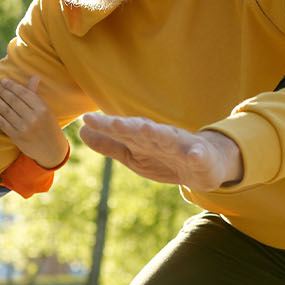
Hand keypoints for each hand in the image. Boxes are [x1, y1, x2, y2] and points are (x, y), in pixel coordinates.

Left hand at [0, 75, 68, 167]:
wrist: (51, 150)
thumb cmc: (48, 126)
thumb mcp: (46, 110)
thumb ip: (36, 94)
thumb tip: (34, 76)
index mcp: (42, 109)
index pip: (24, 93)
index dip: (12, 86)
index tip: (3, 80)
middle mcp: (33, 118)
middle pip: (13, 100)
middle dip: (2, 91)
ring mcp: (23, 128)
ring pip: (5, 110)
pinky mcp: (15, 137)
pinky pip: (0, 122)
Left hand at [78, 113, 242, 191]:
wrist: (203, 165)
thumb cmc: (164, 157)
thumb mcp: (133, 154)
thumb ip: (109, 144)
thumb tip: (81, 131)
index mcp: (142, 138)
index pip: (121, 130)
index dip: (105, 125)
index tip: (87, 119)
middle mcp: (160, 137)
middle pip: (142, 130)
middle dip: (128, 126)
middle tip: (112, 122)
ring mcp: (181, 146)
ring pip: (168, 138)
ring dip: (158, 133)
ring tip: (146, 128)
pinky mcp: (200, 157)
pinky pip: (198, 155)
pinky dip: (197, 154)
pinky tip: (194, 154)